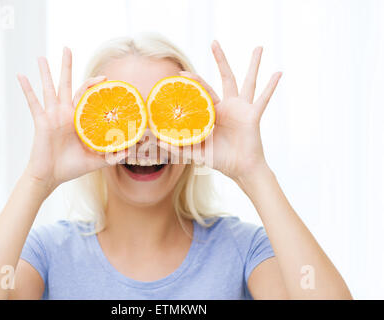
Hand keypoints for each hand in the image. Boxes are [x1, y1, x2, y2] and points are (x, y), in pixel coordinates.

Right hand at [17, 48, 120, 193]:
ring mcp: (52, 116)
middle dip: (67, 66)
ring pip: (48, 89)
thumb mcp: (95, 161)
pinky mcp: (42, 122)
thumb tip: (130, 151)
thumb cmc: (71, 168)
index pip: (87, 96)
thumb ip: (111, 156)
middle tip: (67, 48)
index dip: (95, 86)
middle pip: (67, 84)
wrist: (51, 177)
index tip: (106, 78)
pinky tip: (21, 75)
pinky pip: (33, 103)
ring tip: (41, 57)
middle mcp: (65, 113)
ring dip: (45, 72)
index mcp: (78, 119)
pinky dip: (27, 89)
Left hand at [176, 41, 281, 180]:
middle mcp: (229, 106)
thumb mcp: (197, 152)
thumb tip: (158, 143)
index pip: (202, 92)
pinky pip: (264, 98)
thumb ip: (179, 147)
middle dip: (220, 60)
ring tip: (259, 47)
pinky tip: (278, 72)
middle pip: (225, 77)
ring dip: (253, 64)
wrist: (240, 169)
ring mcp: (242, 109)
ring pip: (248, 82)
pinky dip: (272, 86)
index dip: (193, 82)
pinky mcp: (253, 115)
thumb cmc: (220, 159)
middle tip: (213, 42)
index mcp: (214, 112)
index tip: (180, 73)